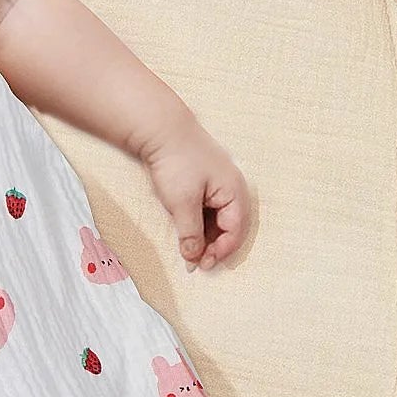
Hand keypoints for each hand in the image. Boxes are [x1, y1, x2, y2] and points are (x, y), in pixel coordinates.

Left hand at [139, 118, 249, 271]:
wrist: (160, 130)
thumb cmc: (176, 163)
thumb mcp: (182, 203)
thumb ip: (190, 232)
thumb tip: (193, 257)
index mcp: (235, 192)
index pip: (235, 231)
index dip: (220, 251)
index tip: (202, 265)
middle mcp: (232, 189)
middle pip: (230, 227)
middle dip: (214, 247)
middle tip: (196, 264)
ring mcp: (220, 185)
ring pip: (218, 220)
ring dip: (206, 237)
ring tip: (189, 251)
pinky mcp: (205, 183)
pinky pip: (208, 210)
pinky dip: (199, 224)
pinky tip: (186, 233)